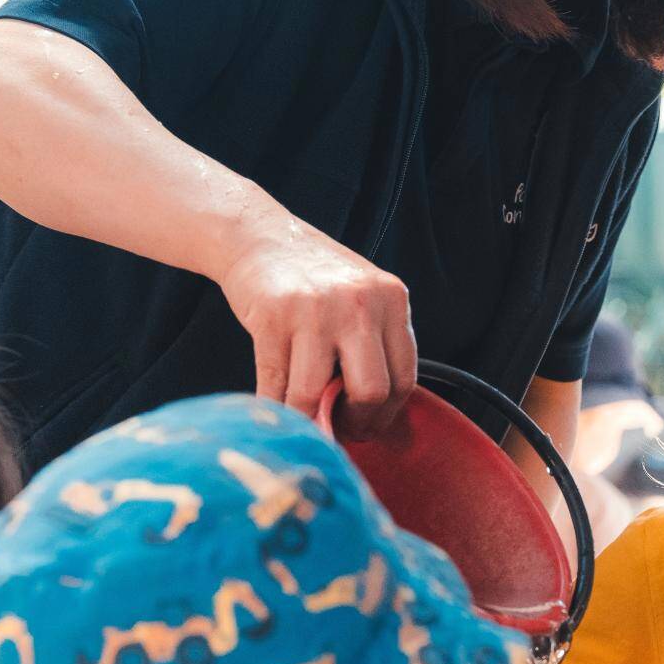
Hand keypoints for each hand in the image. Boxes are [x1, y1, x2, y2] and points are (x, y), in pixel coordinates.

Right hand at [217, 218, 416, 437]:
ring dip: (309, 420)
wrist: (259, 236)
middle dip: (356, 422)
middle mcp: (358, 303)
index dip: (386, 413)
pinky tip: (277, 408)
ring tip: (306, 420)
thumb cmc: (313, 276)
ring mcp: (314, 311)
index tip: (368, 423)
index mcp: (391, 298)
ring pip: (315, 395)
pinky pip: (276, 385)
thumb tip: (378, 411)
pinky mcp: (272, 320)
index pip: (405, 376)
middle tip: (340, 427)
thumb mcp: (362, 294)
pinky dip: (275, 407)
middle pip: (372, 390)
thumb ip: (377, 339)